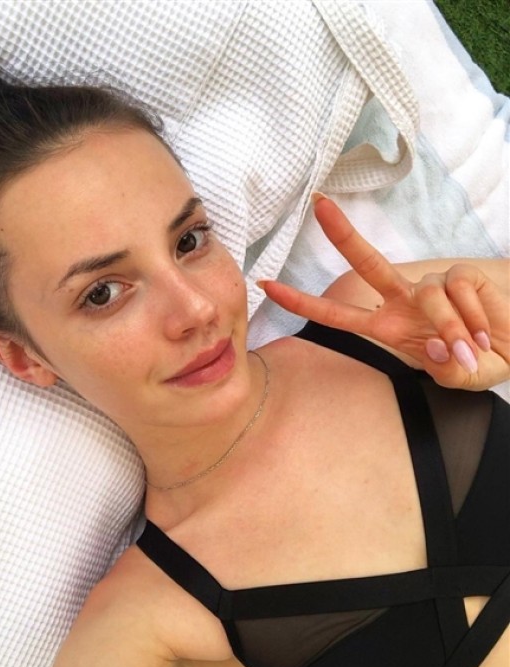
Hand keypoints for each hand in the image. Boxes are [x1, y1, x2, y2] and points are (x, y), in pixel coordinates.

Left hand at [259, 194, 509, 389]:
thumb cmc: (476, 361)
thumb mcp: (456, 377)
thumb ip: (446, 370)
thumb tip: (440, 345)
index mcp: (387, 327)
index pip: (338, 314)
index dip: (303, 301)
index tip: (269, 286)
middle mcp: (402, 301)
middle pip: (367, 263)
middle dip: (343, 234)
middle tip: (318, 203)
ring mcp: (431, 286)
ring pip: (429, 297)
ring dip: (454, 329)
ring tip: (471, 350)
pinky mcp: (461, 275)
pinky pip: (460, 290)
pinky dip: (473, 317)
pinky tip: (483, 331)